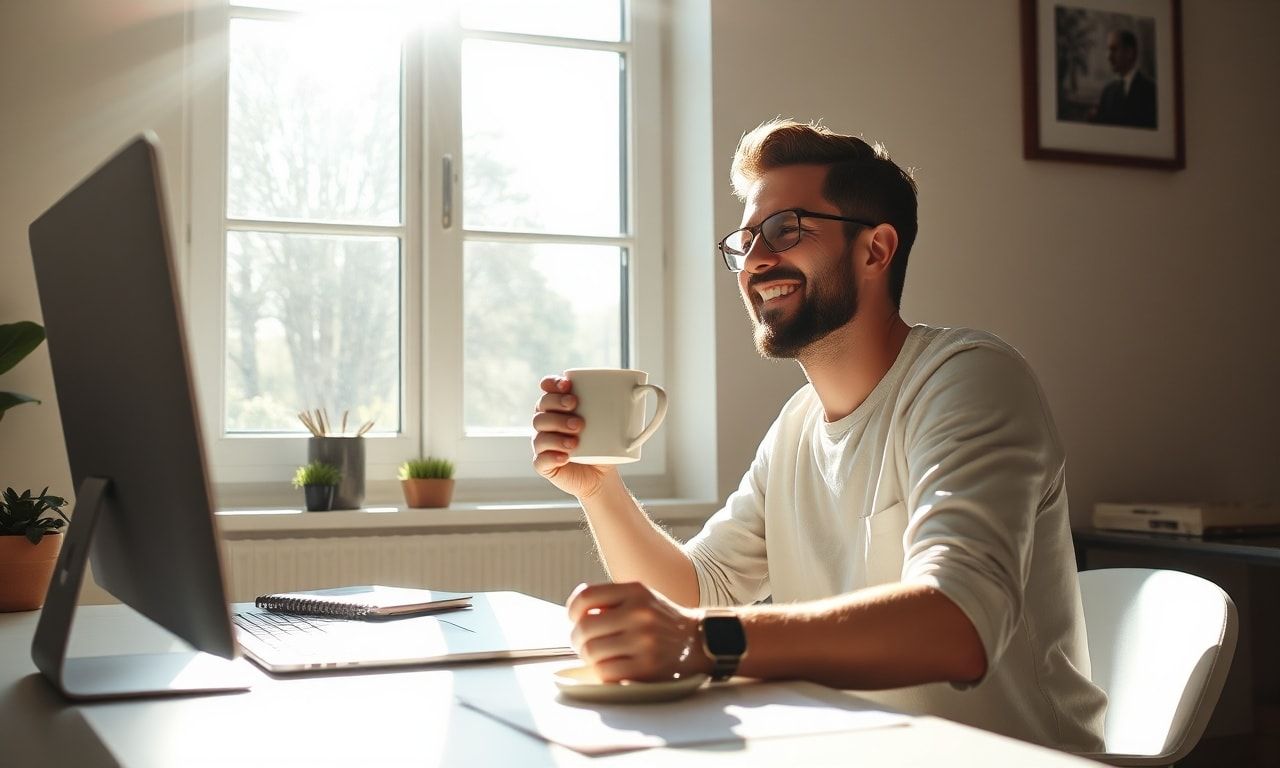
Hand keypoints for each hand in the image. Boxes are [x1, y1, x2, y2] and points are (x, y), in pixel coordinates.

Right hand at [531, 375, 613, 499]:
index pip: (547, 388)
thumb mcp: (611, 425)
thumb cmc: (603, 446)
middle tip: (579, 417)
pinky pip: (540, 460)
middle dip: (557, 407)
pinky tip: (565, 457)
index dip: (552, 383)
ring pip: (540, 434)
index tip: (568, 385)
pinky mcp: (544, 465)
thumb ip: (618, 407)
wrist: (601, 477)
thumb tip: (640, 388)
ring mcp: (542, 445)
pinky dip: (552, 457)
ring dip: (557, 434)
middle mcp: (546, 423)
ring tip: (576, 441)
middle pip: (541, 408)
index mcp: (558, 407)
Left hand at [566, 581, 710, 681]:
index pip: (586, 596)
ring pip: (591, 652)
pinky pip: (605, 672)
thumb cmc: (662, 621)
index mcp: (635, 591)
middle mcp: (639, 613)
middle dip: (577, 639)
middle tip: (582, 644)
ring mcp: (644, 641)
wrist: (700, 642)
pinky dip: (602, 672)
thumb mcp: (641, 598)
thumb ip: (611, 601)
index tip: (574, 619)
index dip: (572, 610)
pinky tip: (610, 668)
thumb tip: (574, 615)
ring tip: (597, 657)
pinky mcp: (647, 667)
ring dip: (588, 657)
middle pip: (584, 627)